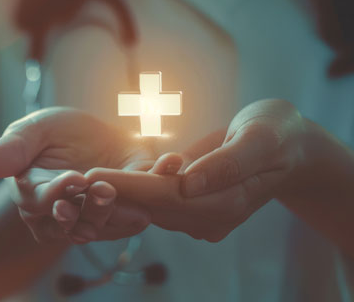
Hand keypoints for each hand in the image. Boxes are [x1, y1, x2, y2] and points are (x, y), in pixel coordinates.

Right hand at [0, 107, 177, 242]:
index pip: (43, 201)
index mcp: (34, 195)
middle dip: (92, 207)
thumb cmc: (52, 133)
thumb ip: (13, 148)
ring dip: (122, 212)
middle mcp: (63, 214)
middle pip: (76, 220)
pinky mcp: (125, 210)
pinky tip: (168, 170)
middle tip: (105, 190)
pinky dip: (154, 195)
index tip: (73, 180)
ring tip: (140, 201)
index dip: (58, 193)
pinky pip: (137, 211)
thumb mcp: (32, 131)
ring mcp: (95, 216)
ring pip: (107, 223)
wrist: (89, 137)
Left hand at [89, 99, 307, 240]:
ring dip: (113, 194)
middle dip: (109, 194)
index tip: (89, 176)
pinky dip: (128, 191)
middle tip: (66, 181)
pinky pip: (154, 201)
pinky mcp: (191, 206)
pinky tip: (100, 181)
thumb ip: (227, 162)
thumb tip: (187, 182)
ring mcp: (200, 217)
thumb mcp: (260, 138)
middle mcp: (209, 218)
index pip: (166, 197)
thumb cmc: (277, 133)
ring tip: (73, 182)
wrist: (287, 145)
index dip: (126, 186)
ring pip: (148, 207)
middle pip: (151, 207)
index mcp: (226, 202)